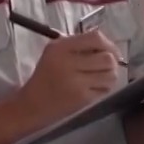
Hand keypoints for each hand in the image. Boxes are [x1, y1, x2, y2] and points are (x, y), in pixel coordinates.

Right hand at [8, 30, 124, 130]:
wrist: (31, 105)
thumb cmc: (45, 76)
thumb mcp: (53, 52)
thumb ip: (77, 44)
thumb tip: (107, 45)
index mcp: (60, 48)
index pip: (95, 38)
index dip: (108, 43)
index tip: (109, 50)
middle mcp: (68, 63)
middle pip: (107, 58)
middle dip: (111, 62)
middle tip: (105, 66)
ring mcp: (76, 83)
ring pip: (111, 75)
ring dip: (110, 75)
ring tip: (101, 77)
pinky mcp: (82, 99)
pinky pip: (105, 89)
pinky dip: (104, 88)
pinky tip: (94, 88)